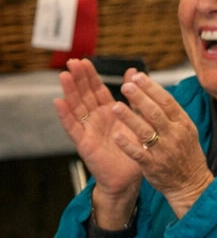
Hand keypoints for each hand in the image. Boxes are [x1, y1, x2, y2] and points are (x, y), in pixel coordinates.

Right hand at [52, 59, 141, 198]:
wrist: (130, 177)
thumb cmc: (133, 148)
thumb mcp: (136, 118)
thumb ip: (133, 97)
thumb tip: (133, 72)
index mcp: (109, 112)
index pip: (97, 89)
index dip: (90, 76)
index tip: (83, 60)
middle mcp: (96, 118)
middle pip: (84, 95)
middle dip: (78, 78)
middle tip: (72, 62)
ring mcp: (88, 130)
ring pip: (76, 107)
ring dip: (69, 92)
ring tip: (64, 76)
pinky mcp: (84, 144)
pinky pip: (73, 128)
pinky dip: (65, 115)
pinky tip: (59, 103)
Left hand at [109, 69, 213, 215]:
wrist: (191, 183)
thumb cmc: (186, 154)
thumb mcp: (184, 130)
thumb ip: (169, 112)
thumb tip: (153, 90)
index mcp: (183, 124)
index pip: (167, 101)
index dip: (151, 88)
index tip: (137, 76)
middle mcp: (175, 135)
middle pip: (156, 113)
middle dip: (140, 98)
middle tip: (125, 86)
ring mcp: (164, 151)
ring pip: (146, 131)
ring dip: (130, 118)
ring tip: (115, 106)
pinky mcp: (153, 166)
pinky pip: (139, 153)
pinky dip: (127, 144)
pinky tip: (116, 136)